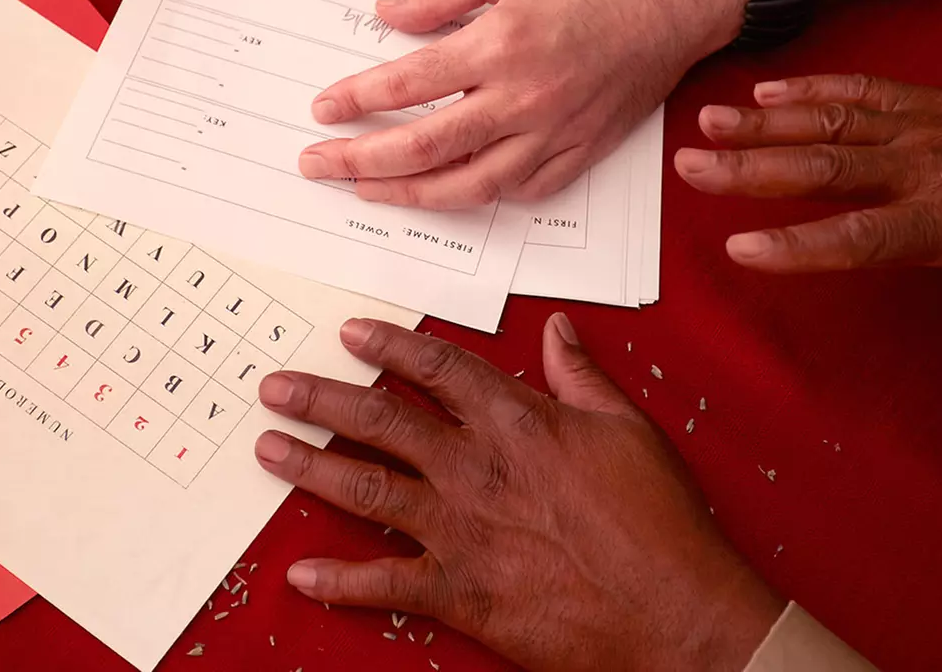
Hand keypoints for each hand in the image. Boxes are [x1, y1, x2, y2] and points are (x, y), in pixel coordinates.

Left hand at [255, 315, 783, 671]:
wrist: (674, 611)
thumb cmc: (659, 523)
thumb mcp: (628, 430)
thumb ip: (581, 377)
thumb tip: (556, 331)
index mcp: (517, 423)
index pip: (437, 370)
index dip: (389, 347)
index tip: (352, 333)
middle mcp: (475, 469)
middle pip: (379, 420)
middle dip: (321, 399)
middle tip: (277, 386)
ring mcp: (461, 531)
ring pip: (364, 489)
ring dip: (309, 467)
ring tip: (267, 449)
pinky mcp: (460, 592)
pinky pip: (382, 583)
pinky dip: (338, 580)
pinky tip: (301, 572)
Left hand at [298, 0, 741, 207]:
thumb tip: (387, 14)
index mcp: (501, 43)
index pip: (408, 84)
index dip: (357, 100)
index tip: (324, 108)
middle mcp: (524, 98)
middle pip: (425, 147)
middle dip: (361, 161)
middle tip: (317, 165)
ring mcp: (555, 132)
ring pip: (469, 185)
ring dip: (410, 195)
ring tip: (369, 191)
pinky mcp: (582, 150)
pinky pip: (522, 190)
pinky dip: (479, 196)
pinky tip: (448, 189)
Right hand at [675, 75, 941, 420]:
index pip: (864, 234)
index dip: (801, 244)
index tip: (741, 248)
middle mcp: (935, 165)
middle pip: (832, 165)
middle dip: (756, 165)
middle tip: (693, 166)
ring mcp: (934, 125)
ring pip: (838, 120)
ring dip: (770, 118)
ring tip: (709, 119)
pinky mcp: (938, 102)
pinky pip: (867, 91)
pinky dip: (815, 87)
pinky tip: (770, 89)